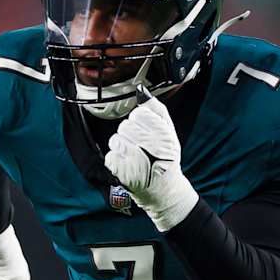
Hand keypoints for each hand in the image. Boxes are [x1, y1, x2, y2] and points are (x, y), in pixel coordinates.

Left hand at [104, 92, 199, 230]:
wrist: (163, 189)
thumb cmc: (165, 158)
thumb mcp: (168, 132)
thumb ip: (156, 109)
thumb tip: (141, 90)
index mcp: (163, 134)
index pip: (139, 114)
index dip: (140, 122)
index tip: (147, 132)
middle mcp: (150, 146)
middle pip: (125, 126)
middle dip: (130, 134)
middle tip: (140, 145)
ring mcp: (135, 161)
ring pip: (115, 140)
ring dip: (122, 147)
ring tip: (134, 156)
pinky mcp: (122, 173)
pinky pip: (110, 156)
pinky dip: (117, 160)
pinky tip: (129, 166)